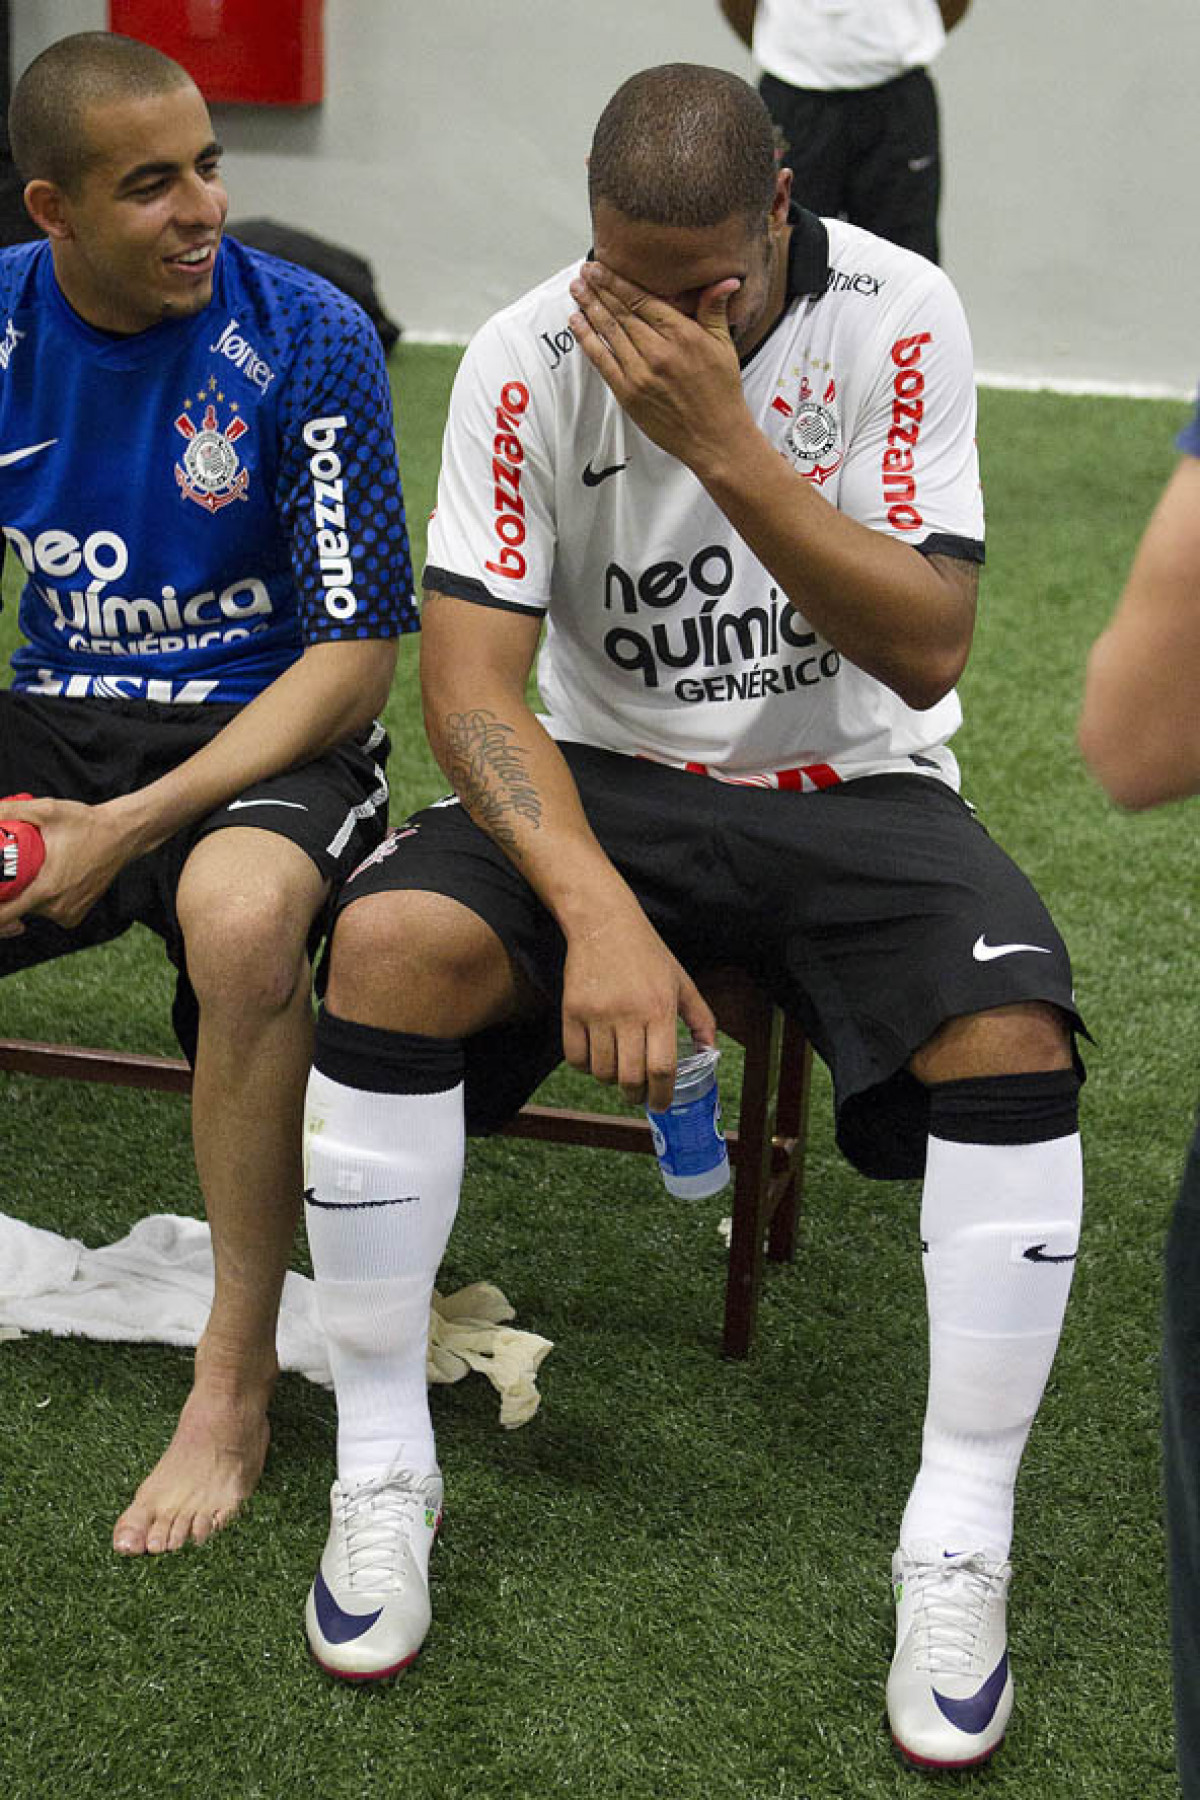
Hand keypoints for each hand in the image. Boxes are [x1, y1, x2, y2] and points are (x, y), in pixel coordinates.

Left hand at [0, 795, 136, 936]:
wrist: (122, 835)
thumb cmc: (86, 823)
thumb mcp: (46, 810)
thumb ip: (10, 810)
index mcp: (46, 888)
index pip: (4, 915)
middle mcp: (58, 906)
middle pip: (16, 908)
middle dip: (11, 890)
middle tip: (19, 866)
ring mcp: (68, 913)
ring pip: (32, 909)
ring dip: (28, 893)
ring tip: (39, 869)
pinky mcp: (76, 915)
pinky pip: (50, 912)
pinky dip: (46, 900)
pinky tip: (52, 880)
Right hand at [560, 902, 716, 1110]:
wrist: (604, 923)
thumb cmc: (647, 953)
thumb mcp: (681, 981)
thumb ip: (701, 1018)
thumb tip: (709, 1051)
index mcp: (660, 1009)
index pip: (662, 1069)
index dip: (662, 1096)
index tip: (660, 1105)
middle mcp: (629, 1014)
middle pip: (630, 1078)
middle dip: (636, 1095)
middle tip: (638, 1094)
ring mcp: (598, 1014)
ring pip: (602, 1072)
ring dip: (611, 1080)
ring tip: (618, 1071)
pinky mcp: (572, 1011)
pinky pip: (575, 1058)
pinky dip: (585, 1067)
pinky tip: (596, 1057)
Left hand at [568, 262, 748, 471]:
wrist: (714, 438)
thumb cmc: (721, 393)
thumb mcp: (724, 346)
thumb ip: (714, 310)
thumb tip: (726, 280)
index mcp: (683, 335)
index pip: (642, 299)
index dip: (617, 281)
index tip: (601, 268)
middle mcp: (659, 352)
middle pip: (621, 312)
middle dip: (598, 289)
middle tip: (583, 272)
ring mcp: (640, 374)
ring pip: (608, 332)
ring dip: (589, 308)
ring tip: (576, 290)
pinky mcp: (628, 394)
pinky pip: (601, 360)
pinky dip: (587, 339)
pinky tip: (577, 322)